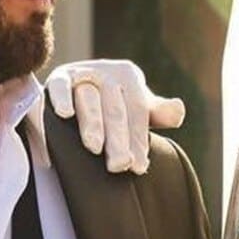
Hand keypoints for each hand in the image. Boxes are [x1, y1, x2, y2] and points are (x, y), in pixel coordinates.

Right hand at [46, 59, 184, 174]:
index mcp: (128, 76)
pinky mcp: (59, 77)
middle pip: (115, 109)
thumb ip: (157, 112)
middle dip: (117, 140)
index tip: (138, 167)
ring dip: (92, 124)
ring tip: (94, 148)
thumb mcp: (135, 107)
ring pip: (89, 100)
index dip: (138, 139)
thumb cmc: (112, 103)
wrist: (76, 87)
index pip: (137, 111)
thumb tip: (178, 111)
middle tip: (119, 166)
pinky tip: (65, 114)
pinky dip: (61, 98)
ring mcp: (82, 73)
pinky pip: (60, 86)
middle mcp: (106, 71)